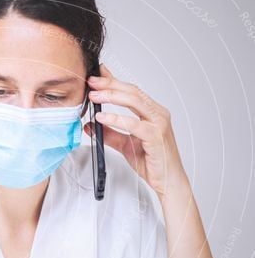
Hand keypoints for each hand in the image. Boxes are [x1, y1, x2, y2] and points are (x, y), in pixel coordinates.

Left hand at [83, 63, 188, 198]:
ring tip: (94, 97)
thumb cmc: (152, 162)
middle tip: (92, 82)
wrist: (168, 181)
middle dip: (110, 85)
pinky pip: (134, 124)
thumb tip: (90, 125)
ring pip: (135, 102)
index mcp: (152, 112)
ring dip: (112, 97)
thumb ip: (109, 134)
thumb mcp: (125, 145)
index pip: (131, 91)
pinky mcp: (156, 137)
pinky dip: (116, 119)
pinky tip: (102, 117)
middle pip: (132, 92)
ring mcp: (159, 124)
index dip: (114, 81)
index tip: (97, 76)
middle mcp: (158, 114)